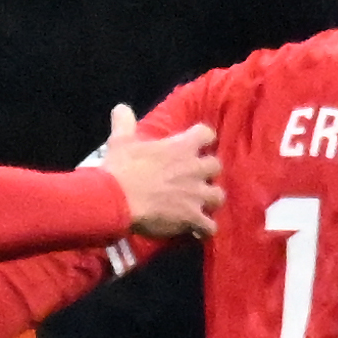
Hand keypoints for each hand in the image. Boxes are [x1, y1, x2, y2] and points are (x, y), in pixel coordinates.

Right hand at [98, 101, 220, 240]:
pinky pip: (210, 226)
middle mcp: (195, 169)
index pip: (206, 133)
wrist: (118, 200)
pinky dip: (205, 229)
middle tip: (195, 178)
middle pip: (216, 166)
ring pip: (218, 196)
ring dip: (210, 200)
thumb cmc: (121, 168)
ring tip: (199, 204)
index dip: (202, 139)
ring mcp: (196, 195)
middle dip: (208, 172)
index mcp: (181, 147)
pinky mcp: (192, 217)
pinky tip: (197, 230)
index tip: (196, 144)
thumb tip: (121, 108)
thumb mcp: (121, 141)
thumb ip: (124, 123)